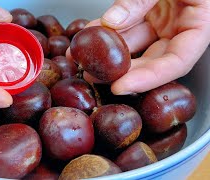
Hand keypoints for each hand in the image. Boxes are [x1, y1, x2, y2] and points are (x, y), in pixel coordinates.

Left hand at [70, 0, 209, 94]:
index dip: (148, 78)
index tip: (120, 86)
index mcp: (199, 26)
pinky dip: (107, 30)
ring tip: (84, 58)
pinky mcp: (147, 15)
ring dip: (109, 52)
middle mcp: (180, 29)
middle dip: (122, 70)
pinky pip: (126, 26)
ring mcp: (163, 22)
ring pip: (134, 44)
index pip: (176, 63)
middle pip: (151, 60)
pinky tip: (90, 35)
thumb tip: (111, 22)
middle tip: (96, 76)